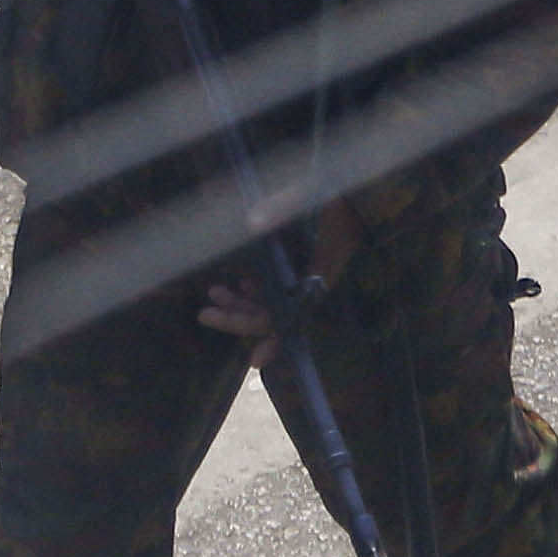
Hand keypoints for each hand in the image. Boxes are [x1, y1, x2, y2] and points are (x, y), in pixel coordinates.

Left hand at [193, 200, 360, 360]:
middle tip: (204, 314)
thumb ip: (279, 209)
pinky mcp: (300, 267)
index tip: (254, 362)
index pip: (289, 319)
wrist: (353, 194)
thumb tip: (250, 221)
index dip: (272, 342)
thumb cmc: (334, 199)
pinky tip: (241, 282)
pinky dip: (257, 289)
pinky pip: (278, 288)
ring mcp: (304, 278)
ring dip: (241, 303)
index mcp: (315, 280)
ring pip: (271, 302)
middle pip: (272, 315)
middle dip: (237, 318)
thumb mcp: (307, 199)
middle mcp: (309, 285)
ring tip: (214, 292)